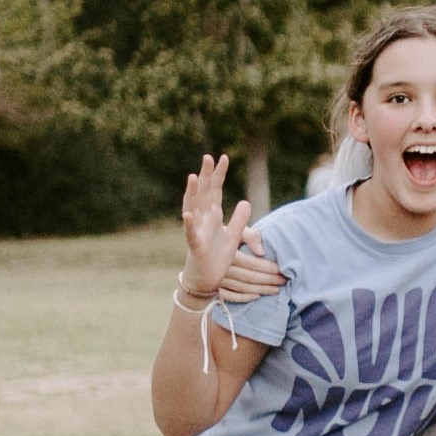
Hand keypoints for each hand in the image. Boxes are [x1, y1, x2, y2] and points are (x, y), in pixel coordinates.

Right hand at [180, 153, 252, 296]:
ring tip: (193, 177)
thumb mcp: (234, 237)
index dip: (219, 174)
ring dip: (192, 194)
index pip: (216, 190)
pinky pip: (191, 234)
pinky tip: (188, 214)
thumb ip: (240, 220)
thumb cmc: (217, 257)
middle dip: (205, 176)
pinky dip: (188, 224)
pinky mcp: (195, 246)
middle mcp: (202, 219)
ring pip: (193, 208)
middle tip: (208, 157)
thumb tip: (246, 201)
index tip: (223, 157)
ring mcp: (197, 231)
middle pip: (204, 193)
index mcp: (213, 215)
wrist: (207, 279)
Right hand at [218, 225, 285, 303]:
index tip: (283, 268)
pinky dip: (243, 298)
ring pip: (243, 288)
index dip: (269, 267)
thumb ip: (250, 235)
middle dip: (269, 279)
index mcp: (227, 253)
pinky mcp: (214, 288)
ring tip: (277, 289)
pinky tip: (256, 297)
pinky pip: (230, 296)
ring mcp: (217, 280)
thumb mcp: (233, 230)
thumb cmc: (220, 236)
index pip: (253, 263)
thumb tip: (262, 252)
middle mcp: (221, 268)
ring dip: (261, 289)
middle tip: (285, 280)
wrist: (196, 249)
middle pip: (250, 277)